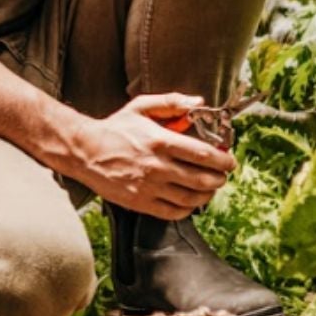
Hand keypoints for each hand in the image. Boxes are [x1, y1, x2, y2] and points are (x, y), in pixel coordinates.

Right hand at [67, 92, 235, 218]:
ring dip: (207, 195)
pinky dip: (188, 209)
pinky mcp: (140, 203)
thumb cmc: (115, 128)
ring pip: (191, 199)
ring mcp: (149, 187)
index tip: (230, 161)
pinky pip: (173, 212)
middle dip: (219, 179)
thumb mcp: (141, 106)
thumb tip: (199, 102)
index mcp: (160, 141)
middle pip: (202, 179)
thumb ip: (172, 102)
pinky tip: (190, 201)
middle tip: (222, 176)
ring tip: (209, 189)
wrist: (85, 151)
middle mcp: (157, 166)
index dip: (223, 160)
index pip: (204, 155)